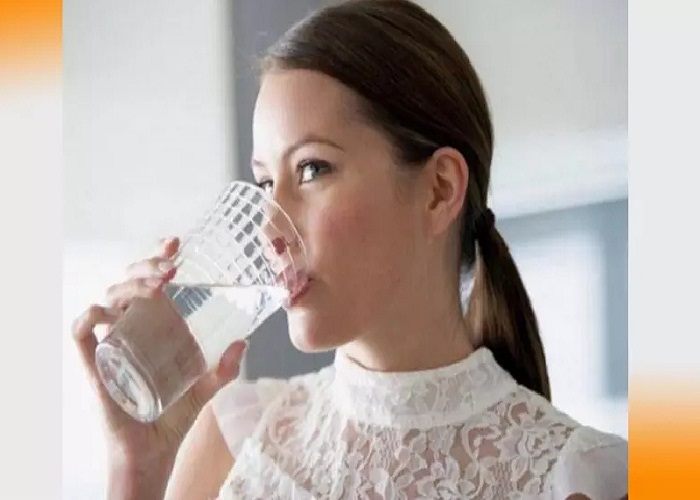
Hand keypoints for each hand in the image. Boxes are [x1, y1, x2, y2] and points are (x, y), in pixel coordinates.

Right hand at [71, 237, 246, 495]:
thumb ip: (225, 368)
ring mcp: (114, 342)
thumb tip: (243, 343)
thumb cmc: (174, 414)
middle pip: (130, 283)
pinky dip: (89, 317)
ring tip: (155, 287)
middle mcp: (134, 327)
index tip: (175, 244)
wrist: (153, 448)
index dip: (158, 257)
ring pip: (109, 299)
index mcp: (158, 326)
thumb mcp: (206, 387)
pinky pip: (82, 332)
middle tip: (169, 268)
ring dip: (128, 286)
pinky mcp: (96, 362)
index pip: (153, 282)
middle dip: (146, 266)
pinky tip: (106, 313)